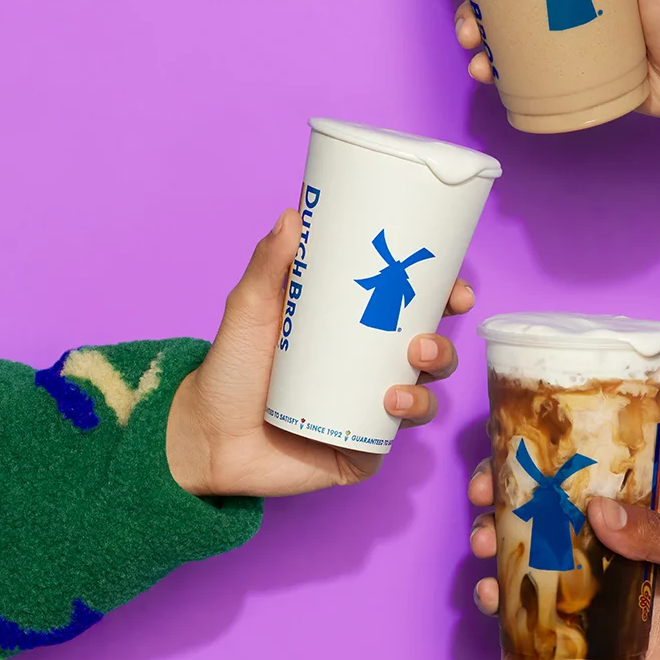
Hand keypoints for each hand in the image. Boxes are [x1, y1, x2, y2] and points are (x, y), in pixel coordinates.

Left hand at [166, 209, 473, 497]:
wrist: (205, 436)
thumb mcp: (249, 307)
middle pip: (428, 348)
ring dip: (433, 373)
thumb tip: (294, 213)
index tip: (454, 286)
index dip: (441, 295)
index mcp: (354, 329)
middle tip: (426, 334)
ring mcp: (370, 408)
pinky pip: (401, 430)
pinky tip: (393, 403)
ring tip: (412, 363)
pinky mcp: (365, 445)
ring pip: (425, 389)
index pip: (410, 307)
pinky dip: (410, 412)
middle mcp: (369, 367)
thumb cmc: (230, 368)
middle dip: (443, 339)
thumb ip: (270, 263)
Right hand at [468, 460, 659, 659]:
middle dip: (510, 499)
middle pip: (554, 504)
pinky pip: (546, 607)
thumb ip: (657, 534)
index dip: (549, 455)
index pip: (594, 463)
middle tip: (482, 503)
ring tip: (481, 551)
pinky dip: (513, 601)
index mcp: (651, 501)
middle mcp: (619, 532)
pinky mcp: (593, 623)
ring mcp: (603, 577)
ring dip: (502, 546)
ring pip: (540, 552)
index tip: (509, 456)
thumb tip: (596, 511)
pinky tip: (493, 599)